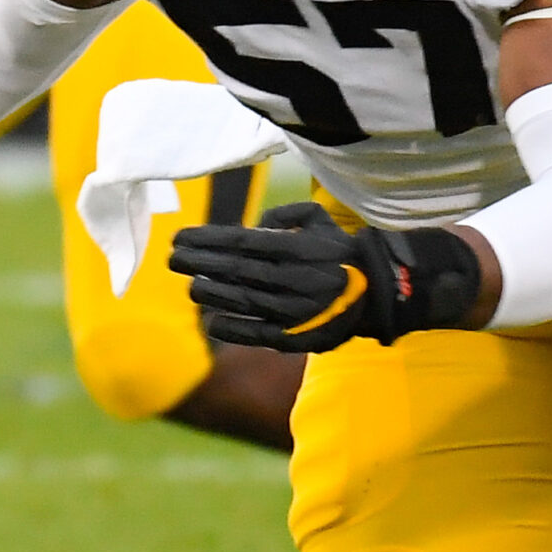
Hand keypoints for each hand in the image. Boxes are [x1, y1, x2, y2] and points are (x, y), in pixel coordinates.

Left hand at [167, 202, 480, 353]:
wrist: (380, 293)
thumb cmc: (340, 252)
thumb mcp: (320, 221)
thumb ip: (287, 215)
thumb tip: (257, 226)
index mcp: (297, 248)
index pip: (242, 242)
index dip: (207, 240)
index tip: (179, 238)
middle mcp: (294, 278)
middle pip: (237, 270)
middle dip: (200, 263)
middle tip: (172, 258)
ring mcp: (295, 309)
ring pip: (245, 300)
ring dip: (213, 294)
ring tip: (190, 285)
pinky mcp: (299, 336)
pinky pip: (261, 334)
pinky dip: (236, 329)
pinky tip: (213, 323)